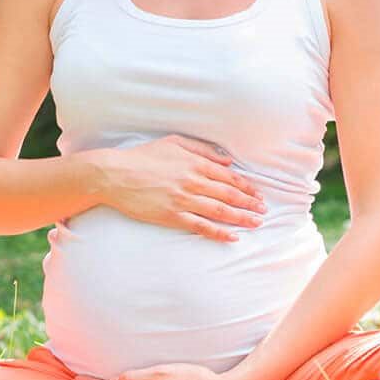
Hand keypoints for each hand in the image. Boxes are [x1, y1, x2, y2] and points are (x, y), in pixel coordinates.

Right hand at [97, 134, 267, 242]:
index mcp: (195, 163)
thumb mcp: (173, 143)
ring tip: (256, 223)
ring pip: (220, 211)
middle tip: (263, 211)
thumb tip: (227, 160)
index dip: (247, 187)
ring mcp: (183, 200)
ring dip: (241, 218)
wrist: (115, 174)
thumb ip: (202, 149)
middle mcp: (193, 182)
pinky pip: (201, 226)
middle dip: (249, 204)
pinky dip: (219, 232)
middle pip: (229, 195)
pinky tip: (232, 237)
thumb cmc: (143, 157)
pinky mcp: (172, 216)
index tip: (258, 194)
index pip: (229, 177)